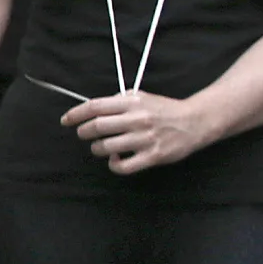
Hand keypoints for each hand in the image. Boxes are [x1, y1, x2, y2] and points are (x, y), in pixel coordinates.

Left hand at [64, 91, 217, 173]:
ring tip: (104, 146)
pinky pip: (121, 166)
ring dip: (98, 148)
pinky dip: (113, 164)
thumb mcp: (144, 97)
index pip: (96, 106)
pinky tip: (116, 159)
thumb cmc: (166, 110)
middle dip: (84, 132)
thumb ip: (120, 100)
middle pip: (96, 127)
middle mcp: (138, 119)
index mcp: (134, 102)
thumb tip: (95, 109)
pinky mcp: (152, 156)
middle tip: (85, 134)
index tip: (66, 120)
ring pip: (105, 147)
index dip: (76, 114)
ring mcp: (145, 139)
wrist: (196, 122)